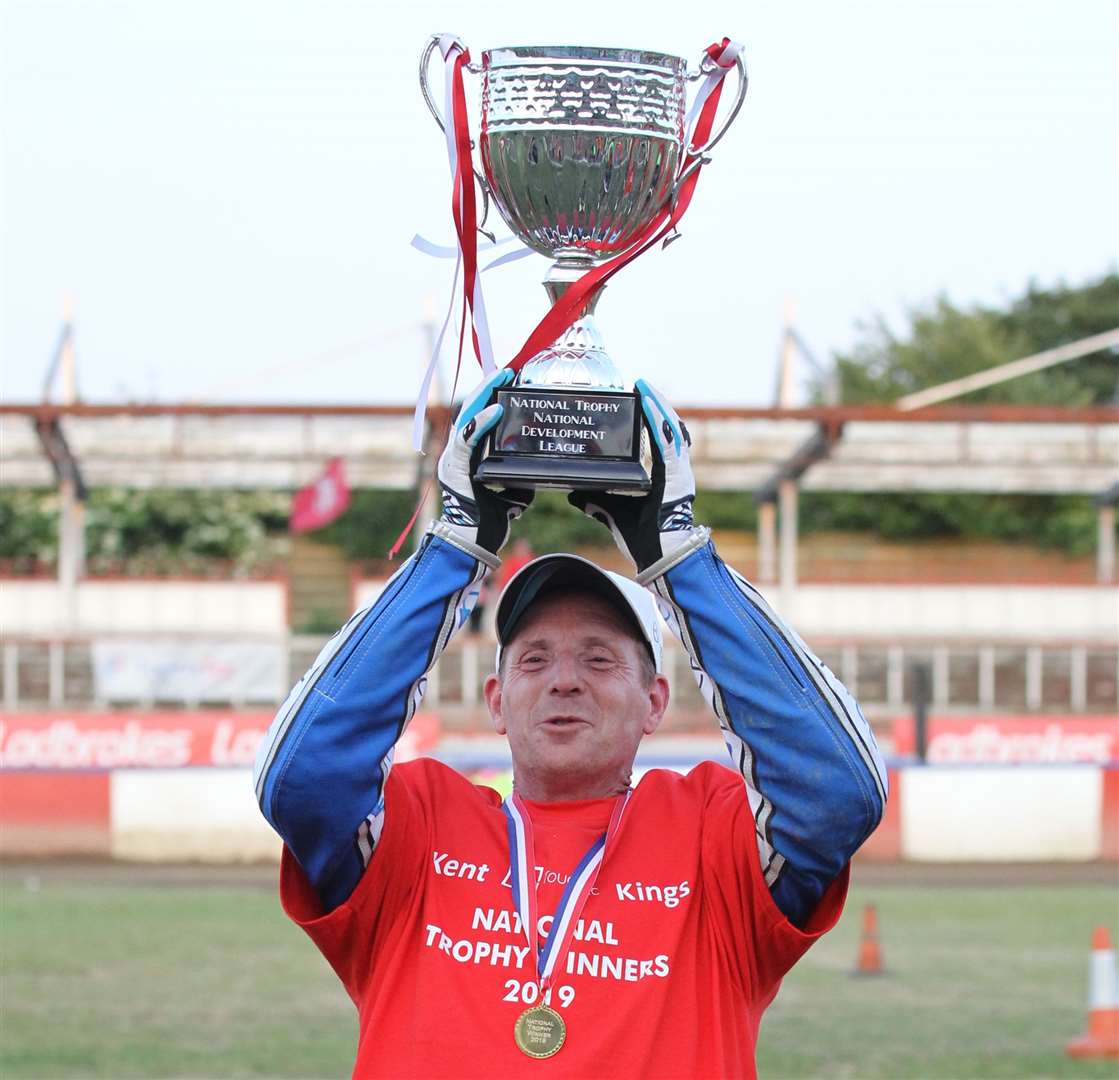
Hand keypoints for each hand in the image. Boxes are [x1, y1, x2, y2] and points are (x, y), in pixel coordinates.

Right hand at [437, 368, 533, 554]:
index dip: (491, 396)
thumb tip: (539, 470)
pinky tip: (495, 410)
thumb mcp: (511, 493)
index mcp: (469, 456)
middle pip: (470, 410)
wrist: (471, 546)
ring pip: (466, 417)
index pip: (478, 417)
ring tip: (501, 377)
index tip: (510, 379)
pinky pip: (466, 440)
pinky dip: (481, 423)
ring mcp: (453, 460)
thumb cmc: (488, 522)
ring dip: (484, 395)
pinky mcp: (454, 469)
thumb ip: (518, 476)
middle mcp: (458, 453)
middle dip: (488, 387)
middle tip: (508, 370)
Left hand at [568, 379, 696, 572]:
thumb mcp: (611, 512)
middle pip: (667, 427)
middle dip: (655, 404)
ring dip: (657, 405)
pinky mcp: (676, 475)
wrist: (660, 557)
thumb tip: (574, 493)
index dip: (651, 417)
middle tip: (641, 385)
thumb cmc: (642, 538)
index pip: (659, 438)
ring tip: (644, 386)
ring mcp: (678, 471)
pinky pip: (668, 441)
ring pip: (670, 428)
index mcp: (662, 476)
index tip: (640, 399)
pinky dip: (658, 419)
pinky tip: (648, 402)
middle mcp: (674, 470)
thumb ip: (594, 500)